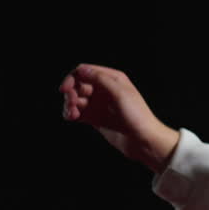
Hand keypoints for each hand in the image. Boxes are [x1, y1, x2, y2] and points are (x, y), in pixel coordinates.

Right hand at [60, 63, 179, 173]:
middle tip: (72, 104)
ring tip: (72, 114)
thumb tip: (81, 69)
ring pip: (75, 99)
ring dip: (69, 105)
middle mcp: (105, 89)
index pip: (84, 71)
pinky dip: (71, 114)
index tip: (65, 90)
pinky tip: (72, 118)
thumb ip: (100, 79)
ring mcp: (99, 104)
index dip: (72, 78)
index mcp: (112, 79)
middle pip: (78, 85)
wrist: (143, 140)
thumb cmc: (137, 115)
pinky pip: (77, 112)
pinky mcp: (95, 118)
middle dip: (70, 93)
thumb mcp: (119, 93)